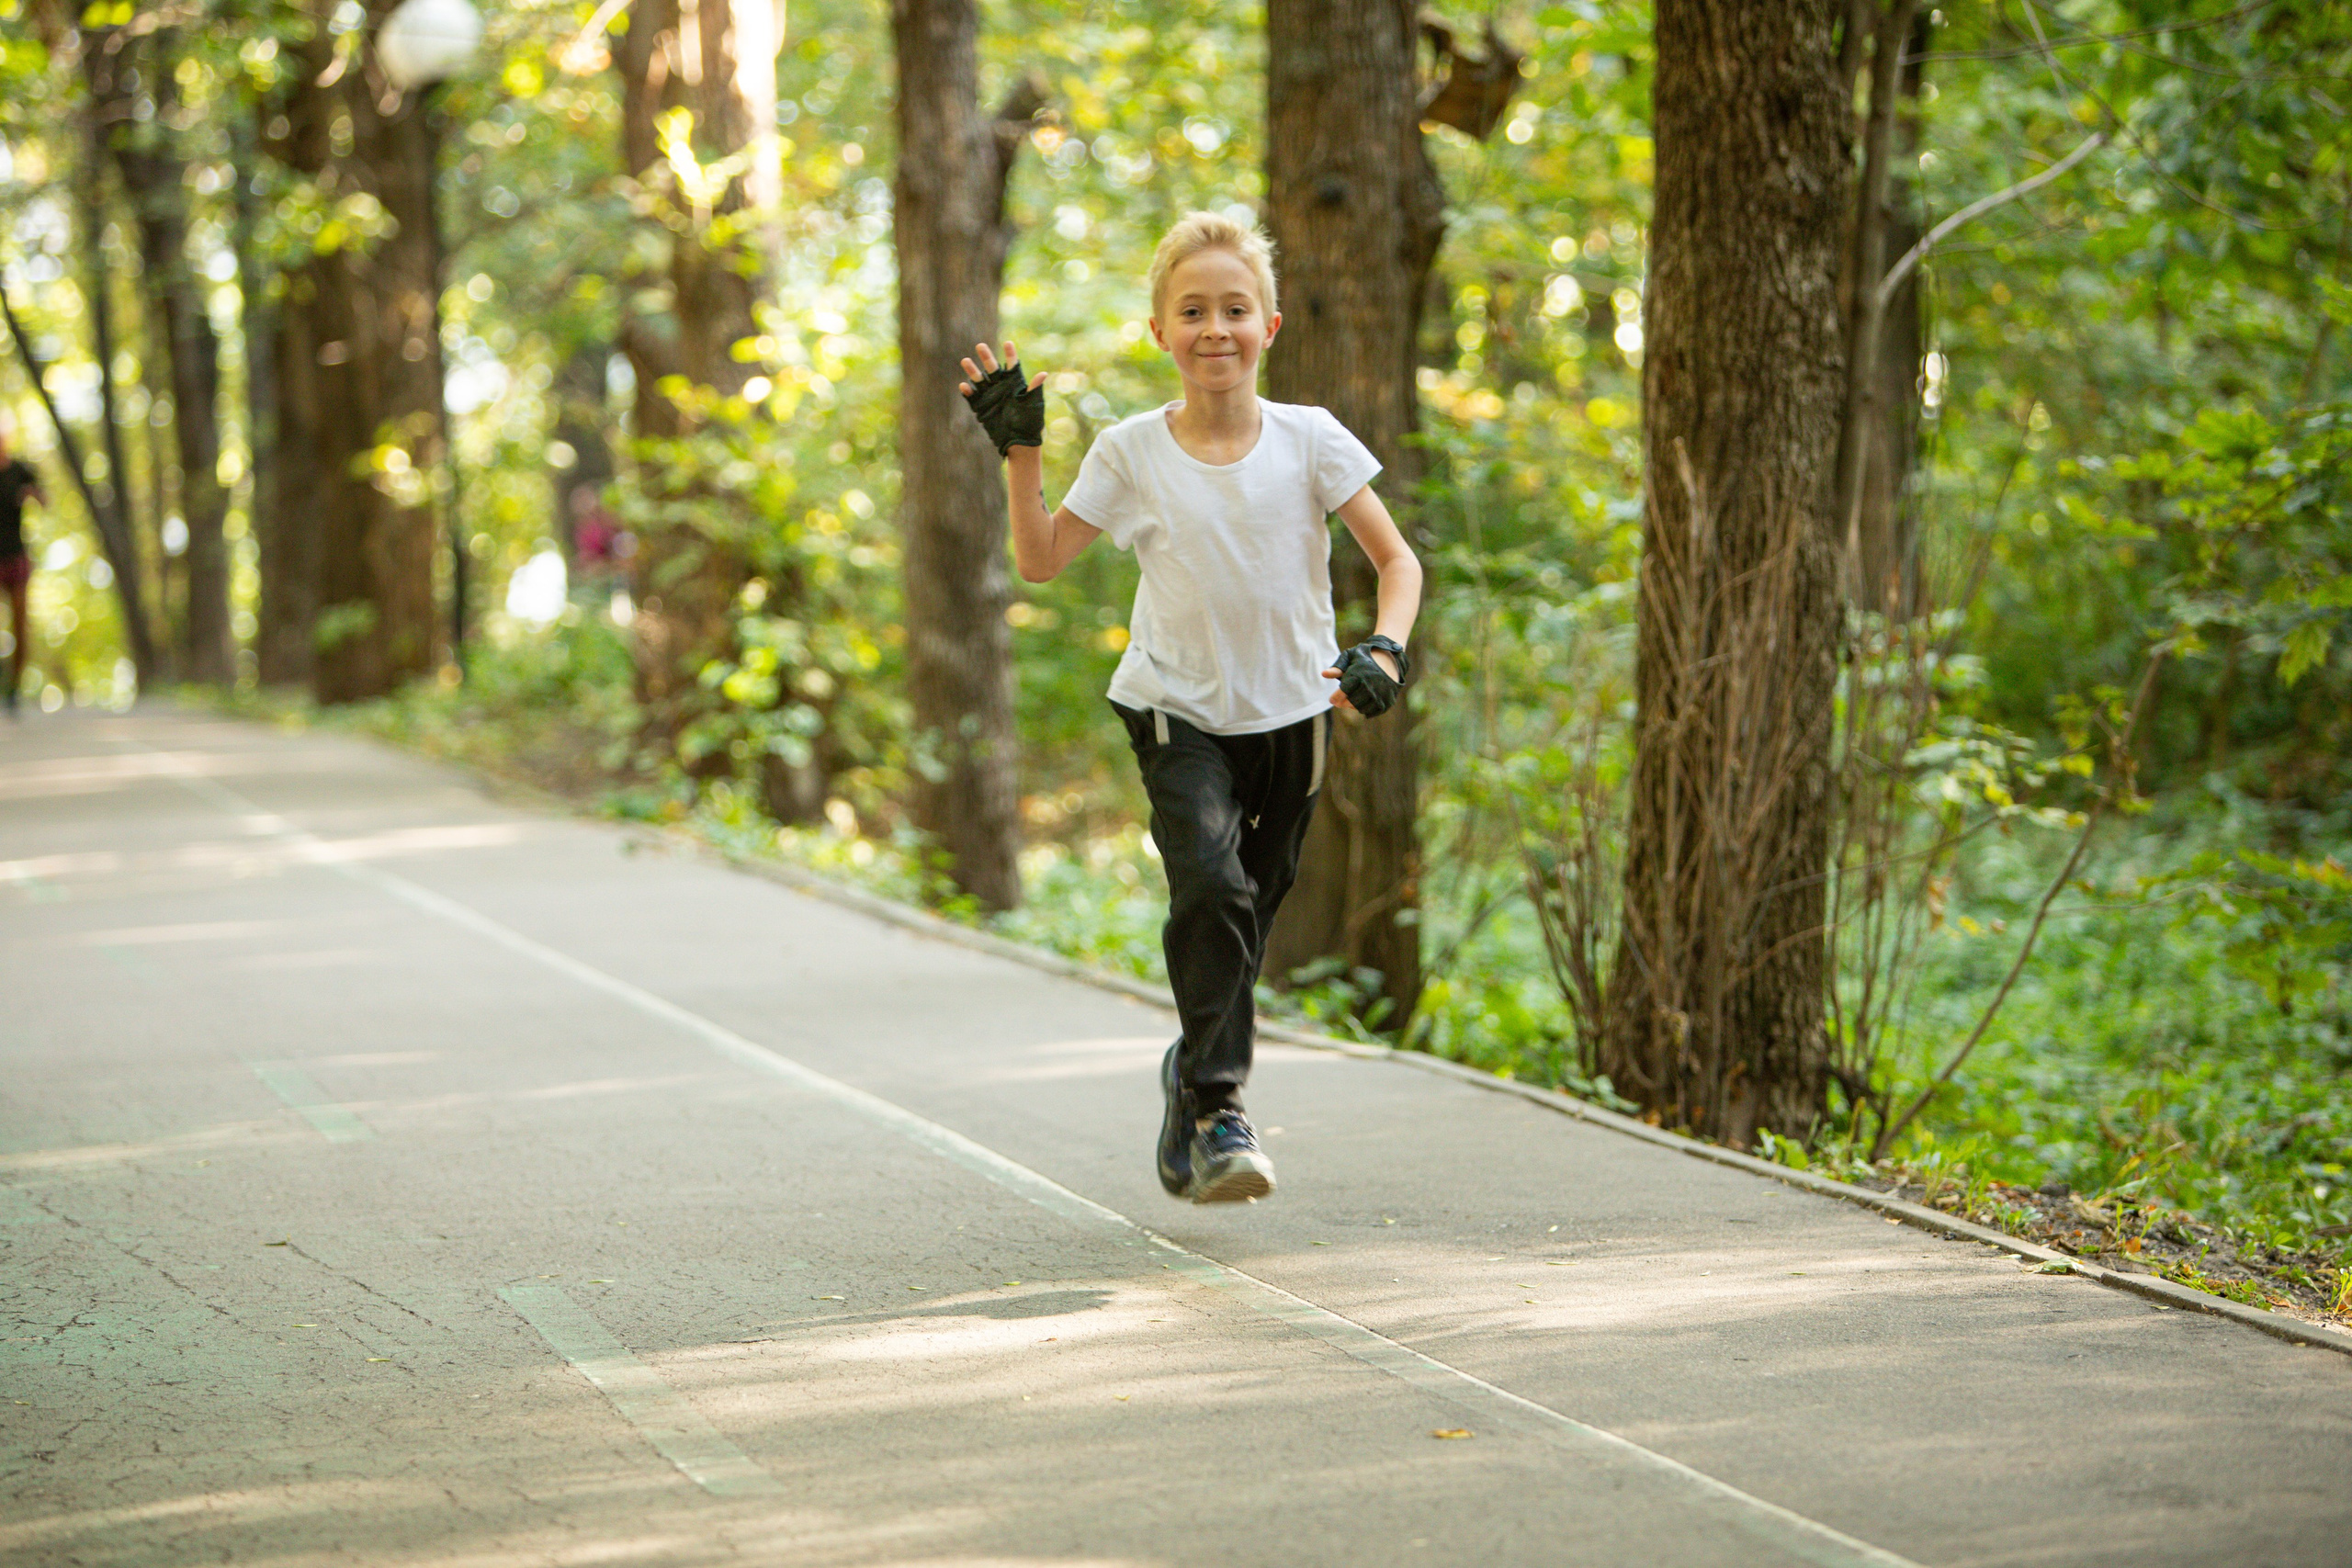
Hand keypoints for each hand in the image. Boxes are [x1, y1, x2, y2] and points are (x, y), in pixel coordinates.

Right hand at [959, 342, 1045, 456]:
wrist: (1019, 442)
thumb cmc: (1030, 422)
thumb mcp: (1033, 404)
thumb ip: (1034, 389)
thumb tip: (1043, 374)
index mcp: (1014, 384)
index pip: (1012, 365)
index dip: (1010, 354)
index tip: (1008, 343)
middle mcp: (1000, 387)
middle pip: (992, 368)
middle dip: (986, 357)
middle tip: (980, 346)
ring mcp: (989, 396)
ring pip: (978, 380)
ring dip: (972, 370)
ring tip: (965, 360)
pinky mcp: (980, 407)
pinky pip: (972, 397)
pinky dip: (967, 391)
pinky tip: (963, 385)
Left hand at [1323, 644, 1401, 715]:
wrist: (1390, 657)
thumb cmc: (1365, 657)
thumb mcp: (1351, 656)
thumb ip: (1337, 667)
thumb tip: (1324, 674)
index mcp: (1359, 673)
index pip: (1344, 691)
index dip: (1336, 697)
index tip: (1332, 700)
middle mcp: (1370, 685)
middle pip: (1352, 702)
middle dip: (1344, 703)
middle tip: (1341, 701)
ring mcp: (1380, 694)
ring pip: (1362, 708)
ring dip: (1355, 706)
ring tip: (1353, 699)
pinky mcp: (1387, 700)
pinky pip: (1373, 712)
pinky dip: (1366, 710)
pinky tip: (1363, 702)